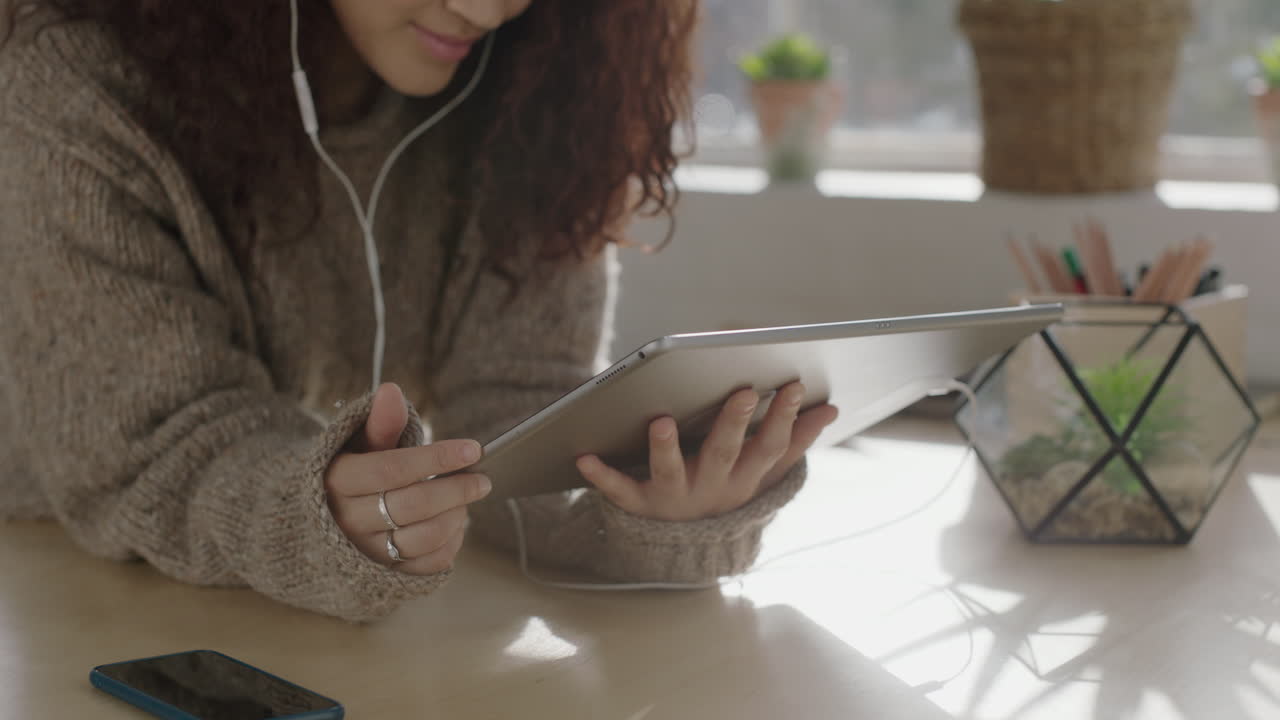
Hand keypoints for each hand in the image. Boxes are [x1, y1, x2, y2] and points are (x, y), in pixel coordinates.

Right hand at [324, 383, 491, 573]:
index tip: (473, 449)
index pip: (391, 469)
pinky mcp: (384, 575)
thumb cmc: (355, 472)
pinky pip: (427, 564)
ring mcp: (364, 553)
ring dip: (455, 516)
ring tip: (469, 498)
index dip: (435, 458)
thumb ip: (380, 422)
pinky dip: (451, 544)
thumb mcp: (360, 444)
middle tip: (483, 479)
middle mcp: (346, 521)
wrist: (326, 521)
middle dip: (455, 490)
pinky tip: (457, 522)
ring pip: (422, 537)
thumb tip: (392, 391)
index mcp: (338, 482)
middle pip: (412, 505)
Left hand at [577, 382, 837, 521]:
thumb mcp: (761, 471)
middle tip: (743, 391)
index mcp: (744, 477)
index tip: (792, 385)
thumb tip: (831, 408)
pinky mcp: (640, 504)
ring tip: (661, 420)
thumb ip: (793, 440)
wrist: (684, 546)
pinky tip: (582, 457)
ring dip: (664, 448)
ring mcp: (675, 497)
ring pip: (670, 473)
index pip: (768, 447)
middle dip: (734, 424)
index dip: (783, 418)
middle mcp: (712, 488)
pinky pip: (619, 491)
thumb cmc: (725, 487)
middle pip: (724, 454)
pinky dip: (601, 476)